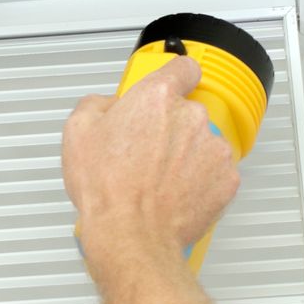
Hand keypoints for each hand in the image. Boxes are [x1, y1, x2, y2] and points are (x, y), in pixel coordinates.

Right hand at [62, 53, 239, 258]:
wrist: (132, 236)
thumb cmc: (108, 189)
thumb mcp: (77, 132)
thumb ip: (97, 104)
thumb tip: (107, 106)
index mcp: (157, 97)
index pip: (183, 67)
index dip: (175, 76)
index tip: (173, 84)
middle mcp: (191, 117)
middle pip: (187, 112)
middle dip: (170, 128)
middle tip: (145, 152)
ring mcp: (213, 148)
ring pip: (202, 143)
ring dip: (185, 155)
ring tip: (158, 179)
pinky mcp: (226, 179)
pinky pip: (215, 173)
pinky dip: (199, 181)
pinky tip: (174, 193)